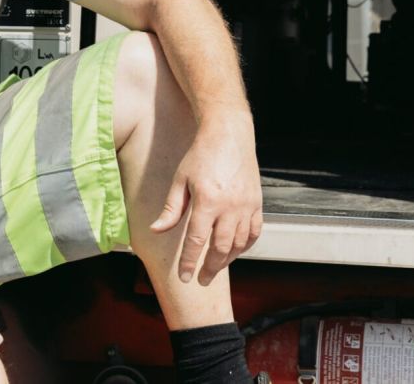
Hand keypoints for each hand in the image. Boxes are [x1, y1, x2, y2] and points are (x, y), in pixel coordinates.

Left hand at [149, 114, 262, 285]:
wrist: (229, 134)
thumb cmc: (201, 155)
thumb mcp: (180, 180)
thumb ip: (171, 209)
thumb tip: (156, 230)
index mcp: (208, 201)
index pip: (197, 241)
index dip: (190, 262)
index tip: (185, 277)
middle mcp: (230, 206)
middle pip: (220, 248)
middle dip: (210, 267)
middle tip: (202, 280)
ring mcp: (246, 205)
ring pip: (239, 243)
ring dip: (227, 259)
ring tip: (216, 266)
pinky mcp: (256, 202)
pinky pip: (254, 231)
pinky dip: (245, 245)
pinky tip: (235, 250)